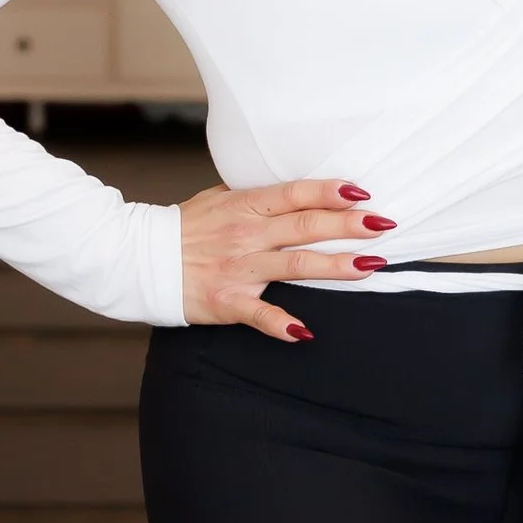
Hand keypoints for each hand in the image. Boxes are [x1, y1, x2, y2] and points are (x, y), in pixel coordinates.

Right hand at [177, 179, 390, 337]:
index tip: (362, 193)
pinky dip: (279, 323)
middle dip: (346, 226)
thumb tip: (299, 190)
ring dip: (333, 267)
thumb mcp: (220, 198)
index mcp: (246, 205)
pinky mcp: (225, 300)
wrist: (140, 257)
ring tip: (368, 266)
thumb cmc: (186, 227)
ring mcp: (237, 268)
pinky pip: (257, 313)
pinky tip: (304, 332)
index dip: (329, 192)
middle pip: (304, 227)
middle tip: (382, 226)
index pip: (295, 194)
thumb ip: (258, 195)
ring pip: (293, 265)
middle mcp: (246, 234)